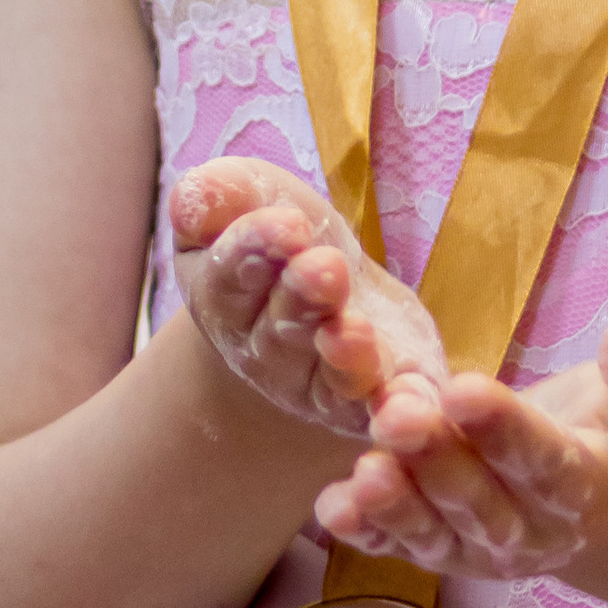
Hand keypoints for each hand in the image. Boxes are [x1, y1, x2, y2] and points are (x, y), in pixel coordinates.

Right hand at [169, 156, 447, 441]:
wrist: (318, 297)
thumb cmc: (273, 239)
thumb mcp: (242, 201)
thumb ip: (216, 197)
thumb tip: (196, 198)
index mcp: (225, 300)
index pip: (230, 275)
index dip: (254, 248)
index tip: (287, 223)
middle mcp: (269, 354)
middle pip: (281, 329)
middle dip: (304, 296)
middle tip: (326, 267)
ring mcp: (324, 384)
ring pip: (333, 379)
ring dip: (347, 358)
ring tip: (356, 330)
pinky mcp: (379, 398)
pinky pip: (388, 408)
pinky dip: (400, 409)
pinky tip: (412, 404)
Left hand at [317, 316, 607, 585]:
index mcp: (591, 494)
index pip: (547, 465)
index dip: (507, 432)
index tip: (467, 390)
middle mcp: (532, 534)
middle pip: (479, 501)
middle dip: (437, 460)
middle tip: (398, 414)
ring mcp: (480, 548)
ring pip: (434, 529)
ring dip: (395, 501)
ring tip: (365, 466)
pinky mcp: (441, 547)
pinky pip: (399, 545)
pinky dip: (365, 532)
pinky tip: (331, 508)